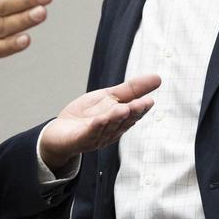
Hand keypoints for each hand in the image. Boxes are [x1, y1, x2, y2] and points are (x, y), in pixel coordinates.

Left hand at [38, 74, 161, 170]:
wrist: (60, 132)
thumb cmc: (87, 115)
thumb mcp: (110, 97)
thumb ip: (132, 89)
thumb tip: (158, 78)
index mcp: (120, 120)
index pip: (133, 115)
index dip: (141, 109)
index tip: (150, 101)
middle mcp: (111, 130)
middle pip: (124, 121)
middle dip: (133, 112)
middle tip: (143, 104)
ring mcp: (97, 136)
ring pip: (108, 126)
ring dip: (117, 118)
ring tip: (125, 108)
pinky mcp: (81, 139)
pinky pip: (90, 133)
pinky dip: (96, 126)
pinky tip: (101, 119)